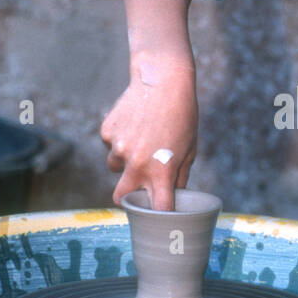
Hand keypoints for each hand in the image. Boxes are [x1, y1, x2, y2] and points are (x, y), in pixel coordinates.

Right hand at [100, 54, 198, 207]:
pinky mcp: (107, 132)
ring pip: (115, 166)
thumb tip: (173, 196)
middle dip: (127, 200)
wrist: (162, 80)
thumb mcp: (190, 149)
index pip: (158, 208)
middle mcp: (136, 163)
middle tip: (135, 192)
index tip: (162, 217)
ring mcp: (119, 148)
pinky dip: (119, 139)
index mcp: (161, 171)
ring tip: (142, 139)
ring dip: (125, 161)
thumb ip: (179, 176)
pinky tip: (134, 122)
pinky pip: (111, 144)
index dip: (160, 215)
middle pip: (121, 199)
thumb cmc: (183, 116)